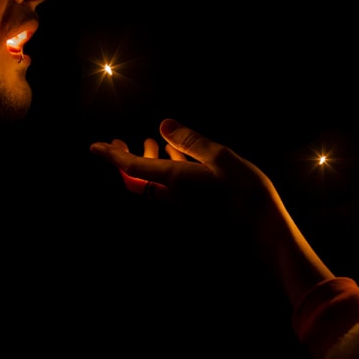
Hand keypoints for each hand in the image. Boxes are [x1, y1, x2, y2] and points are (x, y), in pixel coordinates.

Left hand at [89, 118, 278, 222]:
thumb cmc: (246, 194)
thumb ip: (191, 141)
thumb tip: (164, 125)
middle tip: (118, 141)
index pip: (132, 168)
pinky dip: (167, 170)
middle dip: (125, 159)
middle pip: (137, 179)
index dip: (112, 155)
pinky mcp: (195, 209)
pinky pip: (171, 188)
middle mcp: (173, 196)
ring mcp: (184, 205)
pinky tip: (179, 158)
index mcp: (175, 181)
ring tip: (151, 143)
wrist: (264, 233)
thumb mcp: (221, 158)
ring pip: (154, 184)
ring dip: (148, 162)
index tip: (95, 146)